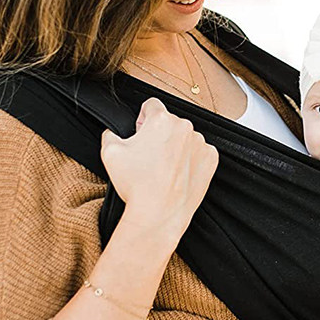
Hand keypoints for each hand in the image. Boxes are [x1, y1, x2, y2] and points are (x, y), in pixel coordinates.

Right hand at [101, 98, 218, 238]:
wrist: (159, 214)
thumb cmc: (136, 185)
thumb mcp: (109, 153)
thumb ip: (109, 134)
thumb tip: (112, 132)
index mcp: (161, 119)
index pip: (151, 105)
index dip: (142, 119)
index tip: (141, 134)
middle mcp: (184, 127)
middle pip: (169, 123)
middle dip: (159, 135)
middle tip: (150, 158)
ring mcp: (200, 143)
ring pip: (185, 138)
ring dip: (176, 148)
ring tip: (164, 170)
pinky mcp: (211, 160)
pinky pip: (199, 153)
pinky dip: (190, 161)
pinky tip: (178, 175)